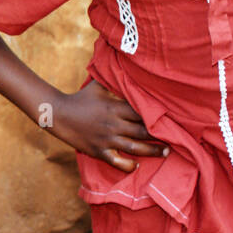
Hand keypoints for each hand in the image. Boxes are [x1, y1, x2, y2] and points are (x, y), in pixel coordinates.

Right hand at [47, 80, 167, 171]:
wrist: (58, 114)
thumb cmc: (79, 98)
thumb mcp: (96, 86)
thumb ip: (112, 80)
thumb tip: (124, 66)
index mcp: (115, 108)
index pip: (143, 114)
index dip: (158, 118)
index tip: (171, 121)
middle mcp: (113, 124)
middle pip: (143, 132)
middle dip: (161, 136)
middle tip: (175, 140)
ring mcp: (106, 139)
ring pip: (135, 148)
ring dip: (152, 151)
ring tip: (165, 152)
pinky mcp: (98, 151)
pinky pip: (117, 162)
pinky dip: (128, 165)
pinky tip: (136, 165)